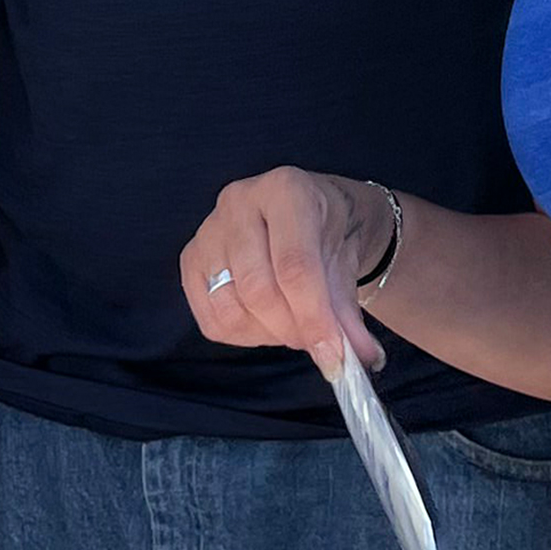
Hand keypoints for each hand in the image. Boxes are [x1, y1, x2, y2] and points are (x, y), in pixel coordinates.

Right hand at [181, 168, 390, 376]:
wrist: (315, 221)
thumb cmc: (329, 238)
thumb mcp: (348, 266)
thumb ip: (349, 314)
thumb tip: (359, 358)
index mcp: (286, 190)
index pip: (295, 266)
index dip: (314, 317)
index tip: (335, 356)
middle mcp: (239, 201)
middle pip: (259, 289)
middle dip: (292, 330)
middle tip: (318, 343)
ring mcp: (208, 229)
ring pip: (230, 308)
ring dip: (269, 334)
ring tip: (294, 326)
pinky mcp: (190, 259)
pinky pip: (212, 319)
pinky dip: (245, 335)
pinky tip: (267, 321)